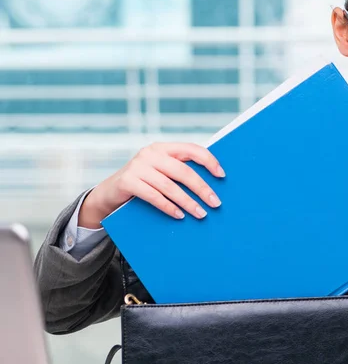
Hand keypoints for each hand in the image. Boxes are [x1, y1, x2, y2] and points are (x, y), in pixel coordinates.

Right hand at [79, 143, 224, 228]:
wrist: (109, 193)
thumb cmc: (144, 183)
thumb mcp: (161, 172)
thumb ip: (179, 172)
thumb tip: (211, 185)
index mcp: (163, 148)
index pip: (191, 149)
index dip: (208, 161)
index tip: (222, 175)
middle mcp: (150, 153)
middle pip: (182, 171)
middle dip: (202, 188)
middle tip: (215, 203)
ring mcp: (137, 166)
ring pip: (169, 186)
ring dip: (188, 202)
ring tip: (200, 213)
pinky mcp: (127, 181)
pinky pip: (153, 196)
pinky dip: (169, 207)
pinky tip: (179, 215)